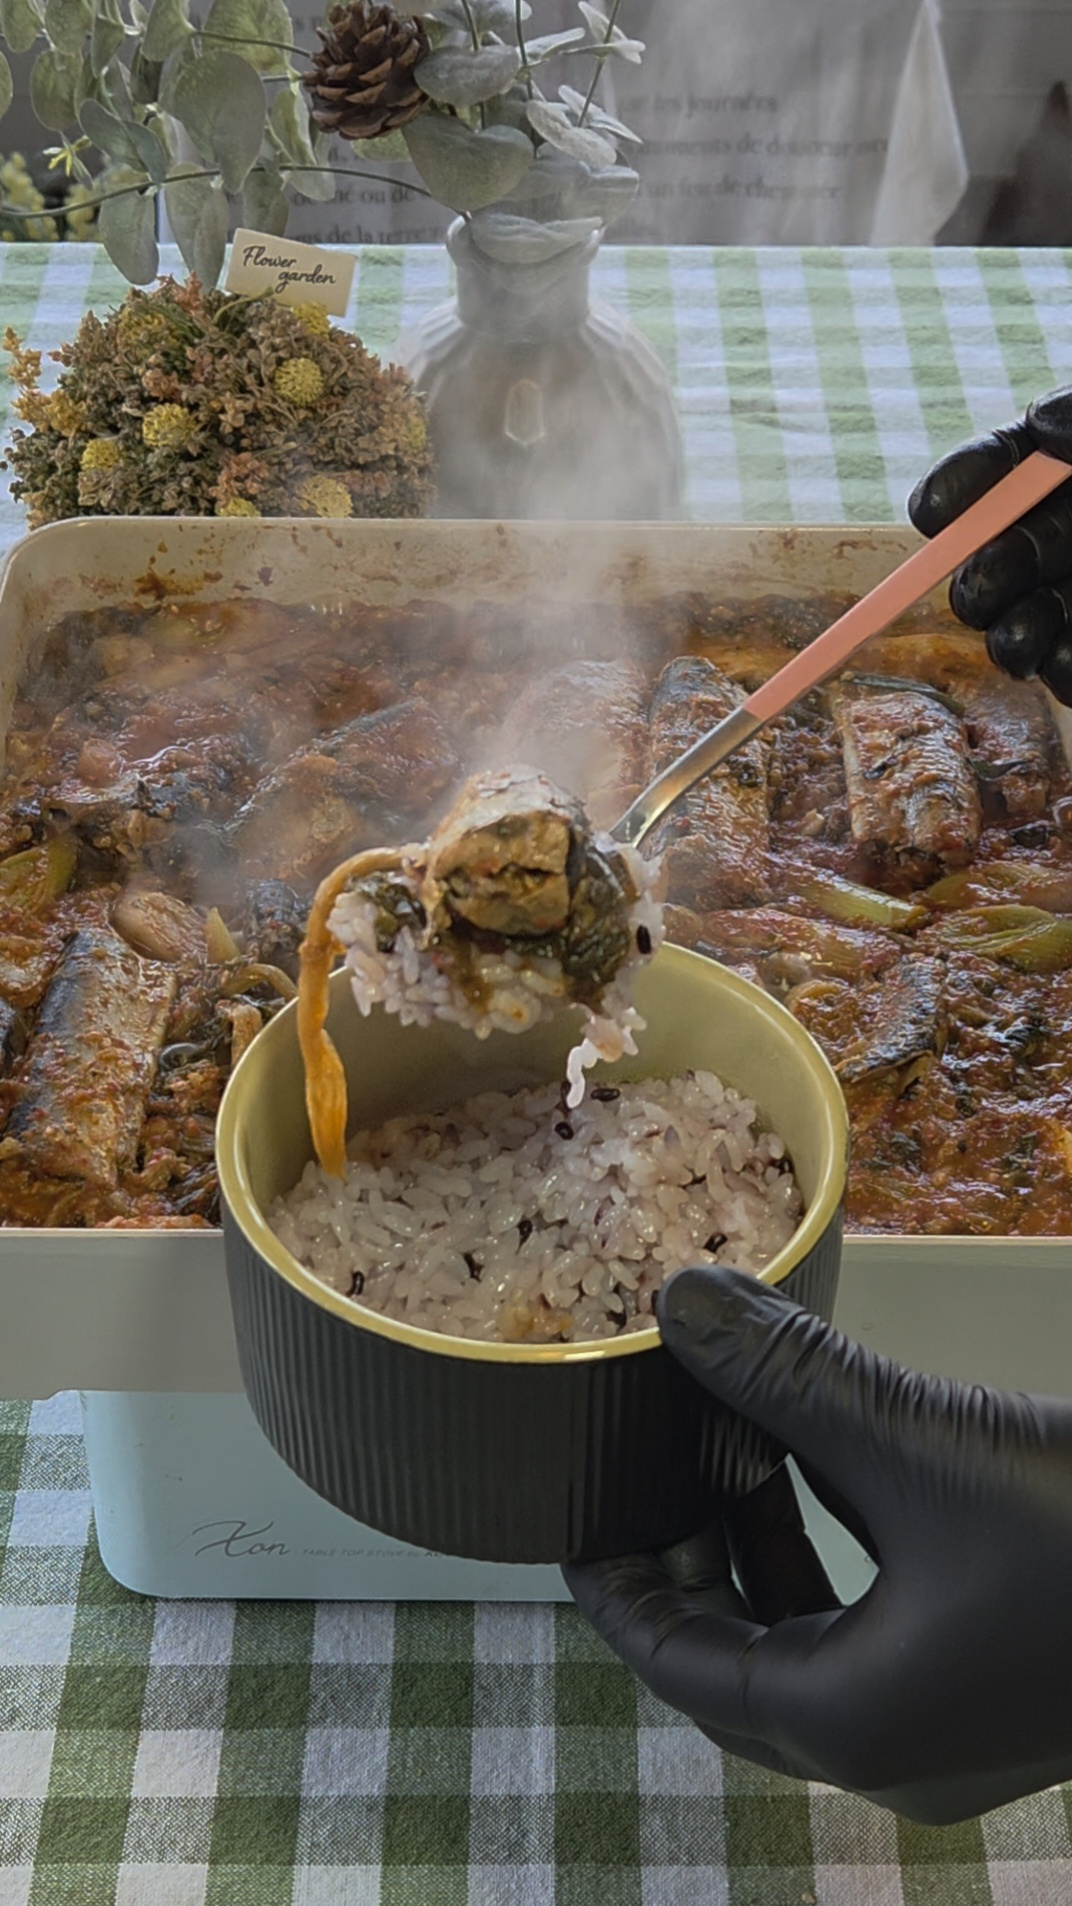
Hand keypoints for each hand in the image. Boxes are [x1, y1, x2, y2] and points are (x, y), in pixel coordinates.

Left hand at [563, 1264, 1071, 1823]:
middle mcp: (896, 1744)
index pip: (683, 1669)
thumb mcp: (920, 1442)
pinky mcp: (999, 1676)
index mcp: (854, 1721)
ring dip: (765, 1547)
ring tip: (726, 1444)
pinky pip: (879, 1621)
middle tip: (643, 1468)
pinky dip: (837, 1548)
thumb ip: (790, 1374)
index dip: (618, 1591)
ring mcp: (955, 1722)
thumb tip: (679, 1301)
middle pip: (740, 1661)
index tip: (574, 1521)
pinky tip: (827, 1459)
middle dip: (688, 1558)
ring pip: (813, 1640)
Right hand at [907, 389, 1071, 701]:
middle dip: (982, 580)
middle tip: (988, 586)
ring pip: (1023, 627)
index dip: (955, 492)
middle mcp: (1056, 535)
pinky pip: (1068, 668)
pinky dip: (1063, 671)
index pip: (988, 472)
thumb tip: (1043, 425)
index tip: (937, 514)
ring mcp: (1071, 591)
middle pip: (993, 564)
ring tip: (1017, 645)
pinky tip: (1064, 666)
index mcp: (1051, 466)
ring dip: (1012, 639)